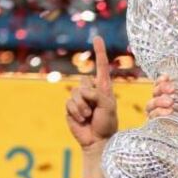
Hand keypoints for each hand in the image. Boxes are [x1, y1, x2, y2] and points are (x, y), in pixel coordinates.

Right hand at [66, 36, 117, 151]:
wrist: (98, 140)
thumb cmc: (107, 124)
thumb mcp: (108, 106)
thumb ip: (97, 94)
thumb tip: (82, 91)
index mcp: (104, 87)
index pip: (101, 66)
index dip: (99, 52)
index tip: (97, 38)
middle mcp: (91, 90)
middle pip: (84, 81)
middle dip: (89, 96)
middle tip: (96, 110)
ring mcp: (80, 99)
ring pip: (75, 92)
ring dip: (83, 106)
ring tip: (89, 116)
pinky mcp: (70, 107)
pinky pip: (69, 102)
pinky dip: (76, 111)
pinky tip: (81, 119)